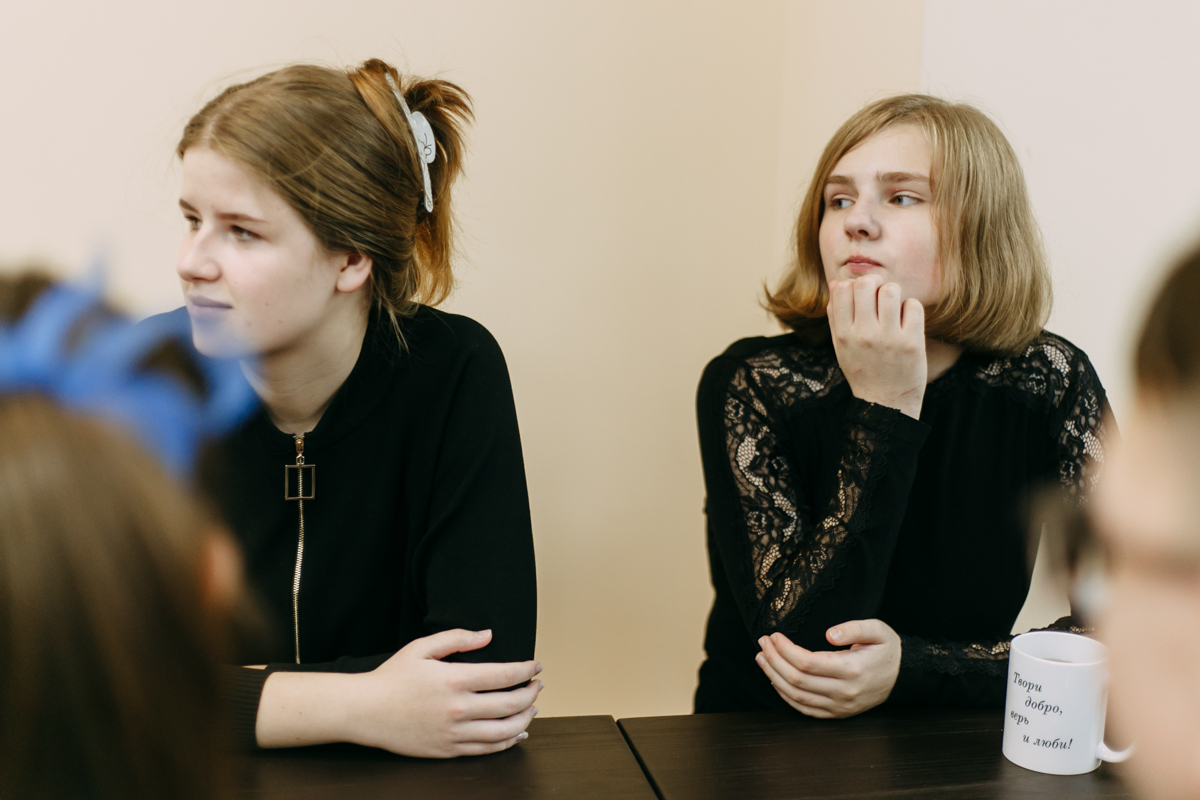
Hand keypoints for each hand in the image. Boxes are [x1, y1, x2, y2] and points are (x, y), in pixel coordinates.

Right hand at [257, 628, 542, 757]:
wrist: (365, 711)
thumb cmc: (392, 677)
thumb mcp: (422, 648)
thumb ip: (457, 638)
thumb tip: (487, 634)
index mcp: (454, 679)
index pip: (505, 675)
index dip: (526, 670)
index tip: (536, 666)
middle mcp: (458, 709)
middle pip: (510, 704)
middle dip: (531, 694)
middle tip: (538, 686)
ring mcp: (454, 732)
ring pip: (503, 731)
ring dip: (525, 719)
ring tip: (532, 709)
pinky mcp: (447, 750)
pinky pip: (486, 749)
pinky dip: (506, 742)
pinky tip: (516, 734)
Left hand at [755, 619, 901, 717]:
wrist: (902, 676)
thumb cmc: (887, 649)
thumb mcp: (877, 630)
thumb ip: (853, 628)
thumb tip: (829, 633)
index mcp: (851, 670)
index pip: (807, 662)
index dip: (785, 649)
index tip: (774, 635)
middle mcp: (844, 692)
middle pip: (797, 679)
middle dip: (774, 660)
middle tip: (763, 643)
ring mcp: (840, 706)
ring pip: (797, 696)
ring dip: (774, 677)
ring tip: (761, 658)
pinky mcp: (837, 713)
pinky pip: (805, 709)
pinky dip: (785, 696)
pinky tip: (775, 679)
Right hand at [827, 276, 925, 418]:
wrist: (886, 404)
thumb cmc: (863, 371)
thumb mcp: (841, 347)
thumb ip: (836, 315)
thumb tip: (836, 282)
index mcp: (844, 335)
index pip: (843, 289)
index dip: (852, 285)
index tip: (861, 297)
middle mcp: (864, 335)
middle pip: (866, 283)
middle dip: (874, 283)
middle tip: (879, 296)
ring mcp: (889, 338)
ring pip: (891, 290)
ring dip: (893, 293)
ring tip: (893, 307)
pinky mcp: (912, 343)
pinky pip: (913, 305)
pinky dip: (910, 307)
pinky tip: (906, 320)